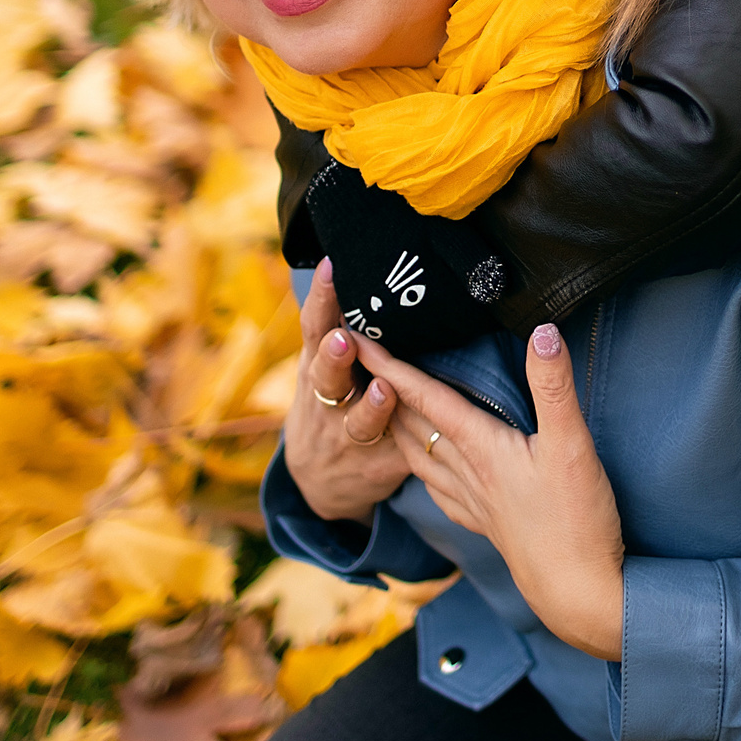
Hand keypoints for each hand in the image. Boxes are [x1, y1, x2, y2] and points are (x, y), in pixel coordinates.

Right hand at [282, 259, 411, 521]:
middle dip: (335, 357)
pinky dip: (407, 445)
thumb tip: (373, 261)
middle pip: (328, 377)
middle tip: (344, 340)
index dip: (321, 298)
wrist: (320, 479)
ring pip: (360, 422)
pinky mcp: (378, 464)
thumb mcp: (325, 366)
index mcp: (316, 366)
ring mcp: (347, 436)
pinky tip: (424, 438)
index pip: (315, 327)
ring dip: (373, 407)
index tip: (330, 266)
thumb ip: (342, 326)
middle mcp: (327, 400)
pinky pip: (396, 452)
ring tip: (386, 390)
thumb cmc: (334, 398)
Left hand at [354, 325, 626, 660]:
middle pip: (410, 426)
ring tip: (381, 405)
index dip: (391, 367)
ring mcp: (472, 501)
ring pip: (417, 456)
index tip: (359, 341)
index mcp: (482, 449)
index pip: (426, 399)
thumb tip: (543, 333)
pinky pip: (436, 486)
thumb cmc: (575, 520)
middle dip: (382, 392)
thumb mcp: (571, 445)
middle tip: (360, 364)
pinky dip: (421, 465)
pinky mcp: (484, 522)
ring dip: (396, 426)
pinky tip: (426, 466)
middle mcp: (467, 473)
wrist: (576, 591)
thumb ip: (554, 387)